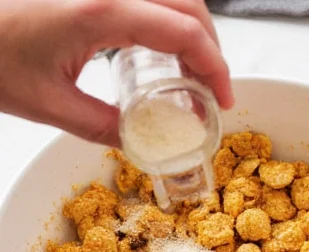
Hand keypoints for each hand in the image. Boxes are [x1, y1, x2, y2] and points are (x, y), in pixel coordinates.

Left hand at [0, 0, 233, 146]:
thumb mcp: (46, 103)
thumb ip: (101, 125)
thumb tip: (140, 141)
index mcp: (100, 9)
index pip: (185, 32)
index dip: (216, 68)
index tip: (223, 100)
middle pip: (189, 5)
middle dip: (212, 47)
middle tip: (211, 88)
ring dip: (191, 30)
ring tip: (189, 71)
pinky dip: (166, 19)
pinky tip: (156, 49)